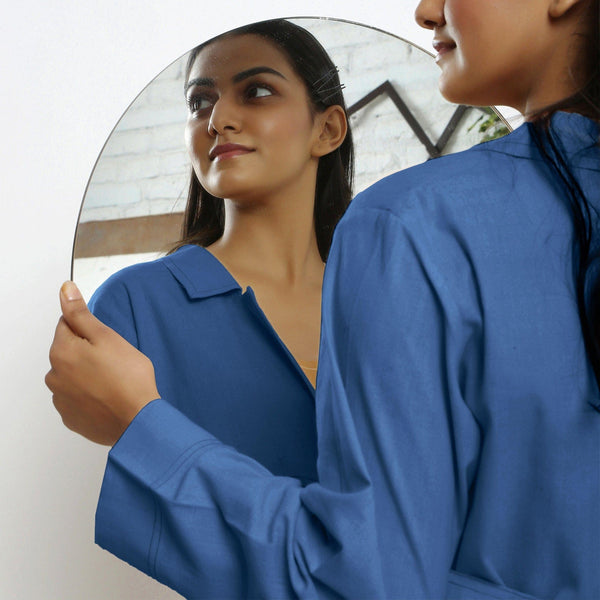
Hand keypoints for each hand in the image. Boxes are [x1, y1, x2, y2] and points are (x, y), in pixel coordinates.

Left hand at [46, 281, 159, 445]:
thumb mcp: (107, 337)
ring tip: (114, 381)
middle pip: (69, 352)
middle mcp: (54, 376)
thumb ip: (81, 313)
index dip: (91, 330)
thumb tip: (65, 290)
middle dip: (88, 352)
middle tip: (115, 361)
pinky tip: (109, 397)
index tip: (107, 341)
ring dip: (88, 375)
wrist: (138, 421)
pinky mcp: (71, 418)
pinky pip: (78, 399)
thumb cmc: (128, 378)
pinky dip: (90, 396)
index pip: (67, 325)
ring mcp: (61, 400)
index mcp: (61, 352)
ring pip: (73, 376)